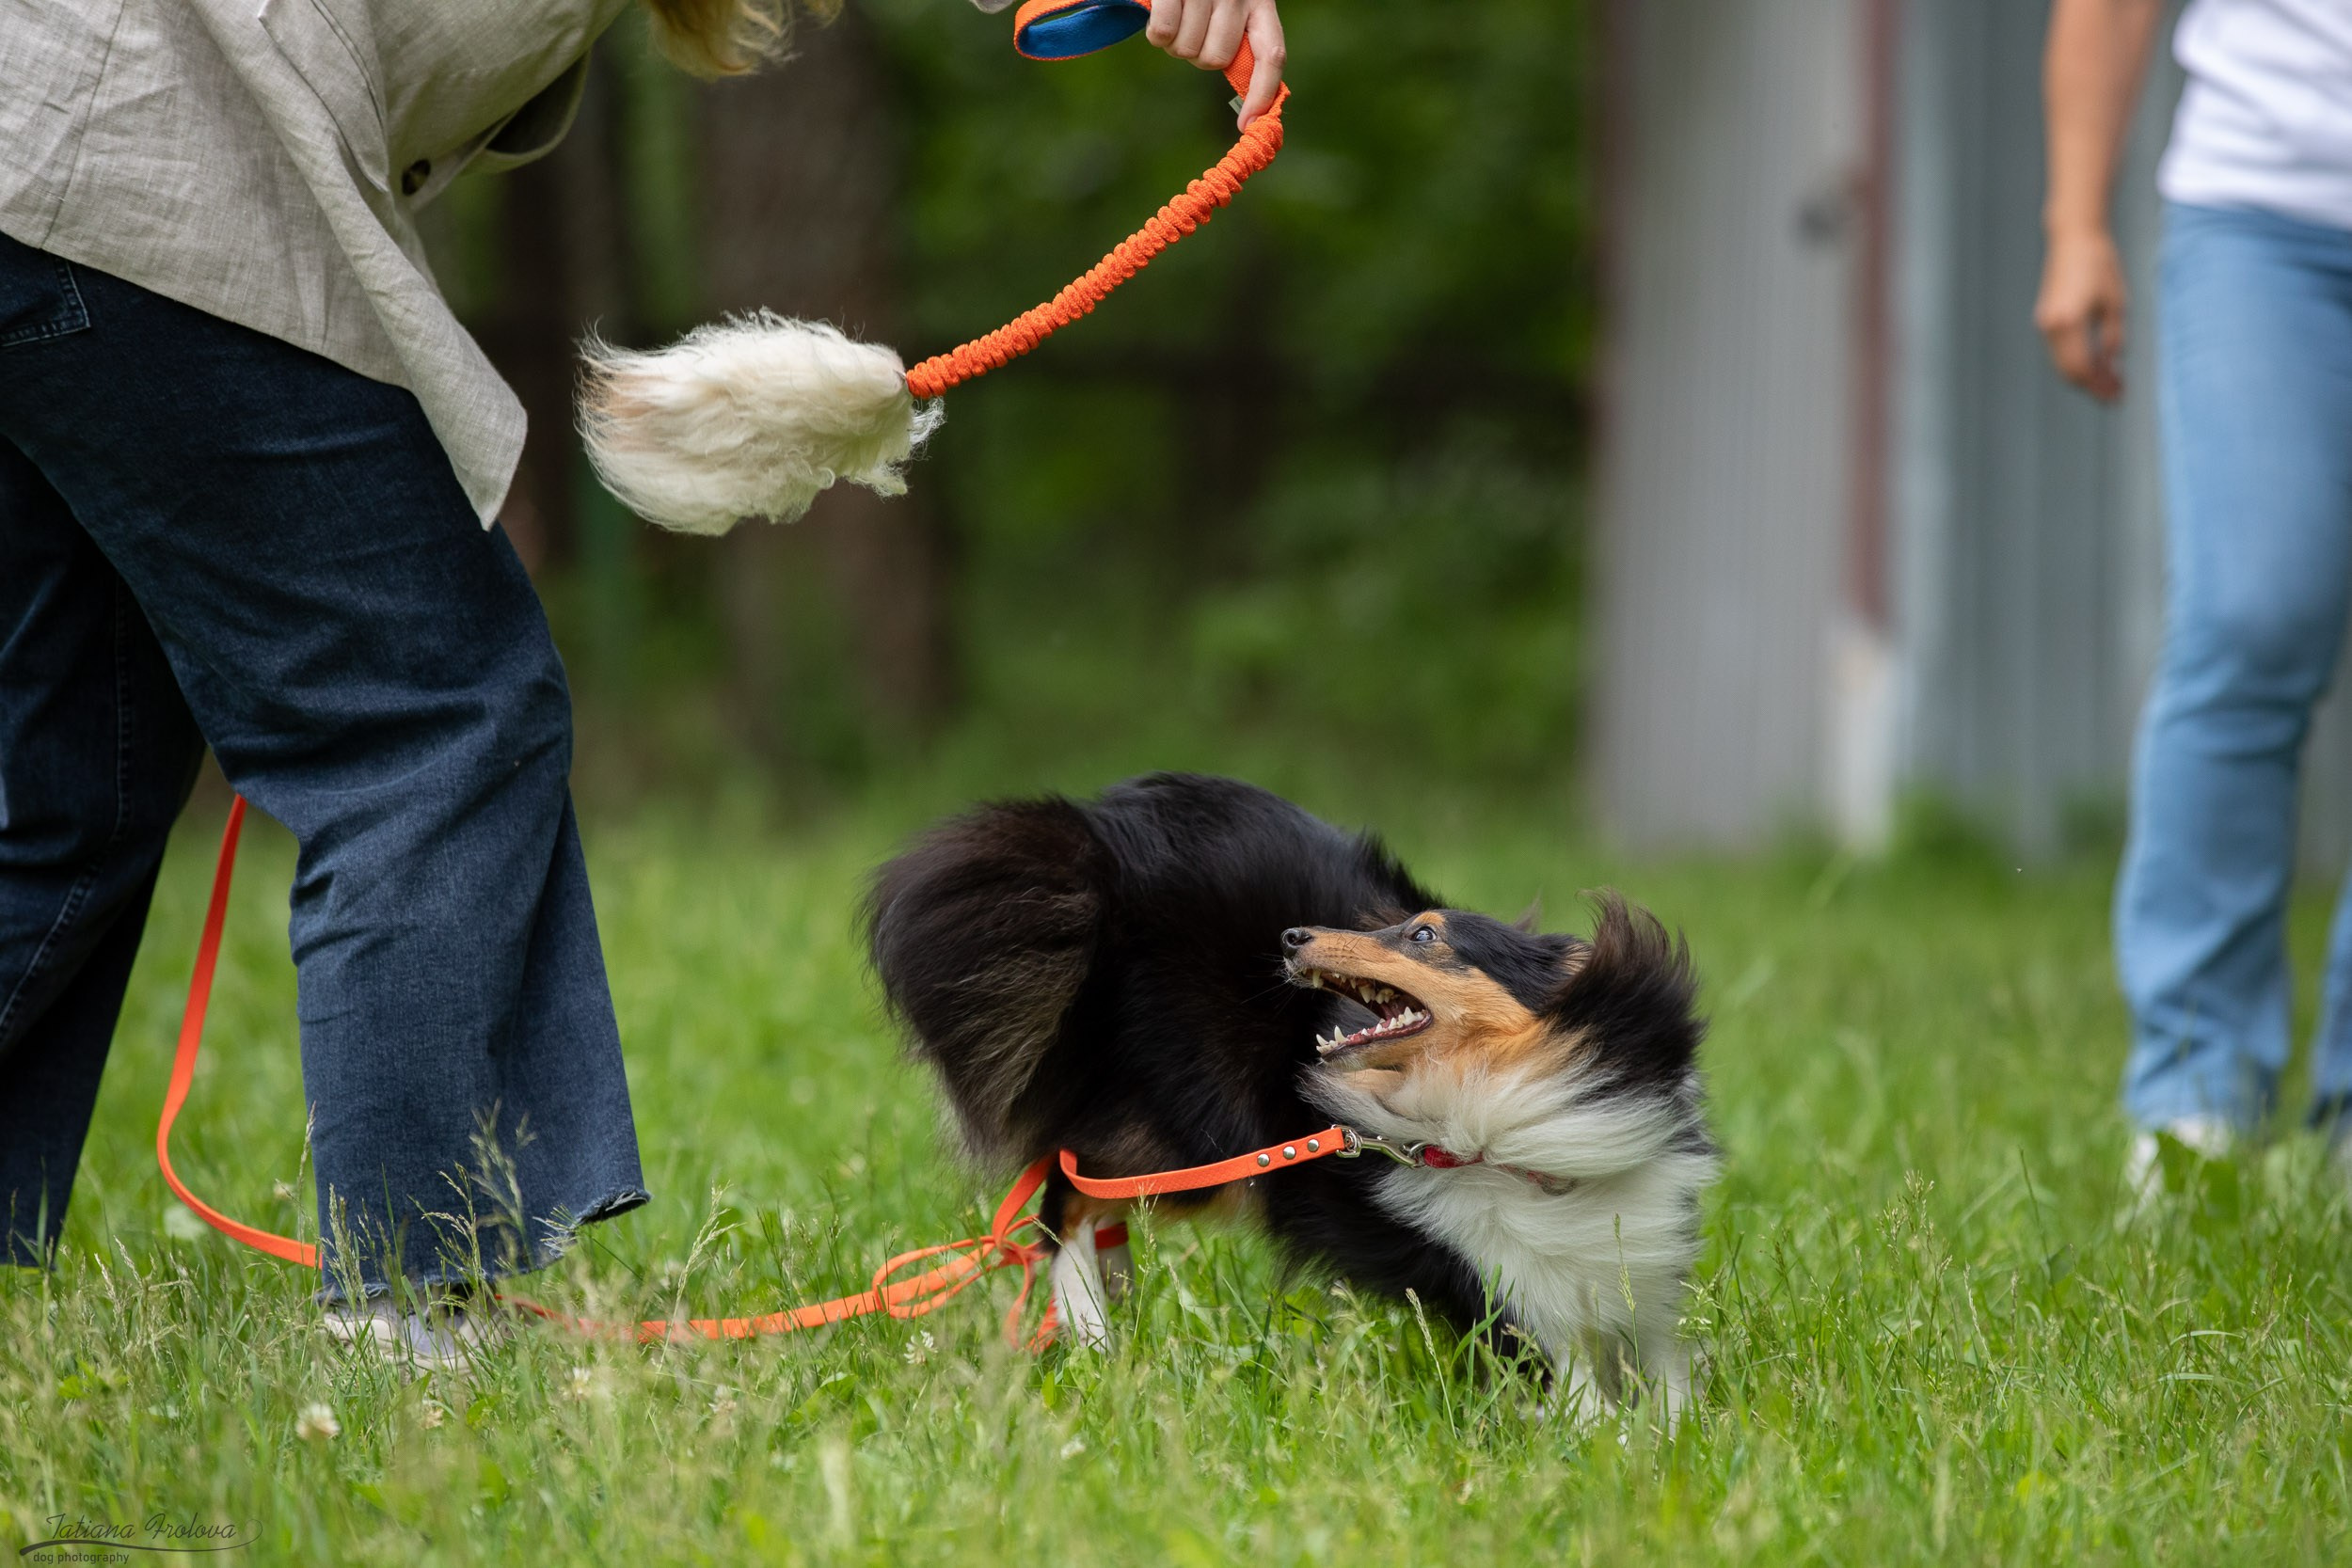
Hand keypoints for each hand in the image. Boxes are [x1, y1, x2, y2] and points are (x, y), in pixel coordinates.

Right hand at [1145, 0, 1285, 127]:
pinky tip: (1158, 12)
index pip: (1272, 53)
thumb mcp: (1231, 3)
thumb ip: (1240, 38)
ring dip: (1173, 42)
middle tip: (1189, 31)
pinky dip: (1155, 32)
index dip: (1262, 93)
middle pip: (1216, 59)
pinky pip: (1163, 33)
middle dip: (1196, 54)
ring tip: (1174, 14)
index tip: (1248, 125)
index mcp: (1260, 0)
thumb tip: (1249, 106)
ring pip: (1188, 49)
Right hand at [2035, 226, 2128, 401]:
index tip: (2118, 396)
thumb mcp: (2116, 303)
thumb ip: (2113, 338)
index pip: (2082, 368)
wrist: (2073, 240)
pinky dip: (2077, 361)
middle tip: (2116, 395)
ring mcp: (2045, 324)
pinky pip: (2060, 351)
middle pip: (2068, 372)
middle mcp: (2051, 327)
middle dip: (2092, 386)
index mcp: (2069, 323)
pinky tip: (2096, 363)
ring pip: (2062, 364)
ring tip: (2110, 381)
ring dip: (2085, 376)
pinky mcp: (2047, 319)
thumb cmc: (2099, 265)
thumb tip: (2111, 364)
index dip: (2100, 386)